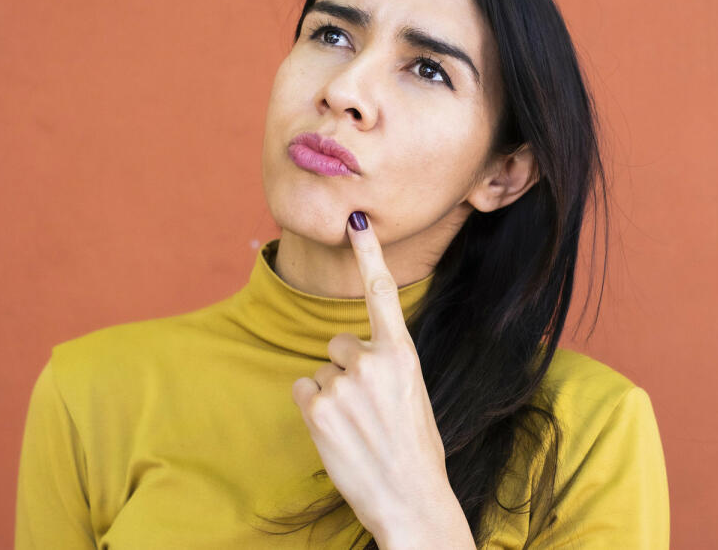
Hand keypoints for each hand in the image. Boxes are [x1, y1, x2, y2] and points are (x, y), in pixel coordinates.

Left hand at [290, 211, 473, 547]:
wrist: (411, 500)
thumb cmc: (415, 450)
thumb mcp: (413, 395)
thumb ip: (388, 366)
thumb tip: (356, 355)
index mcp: (403, 353)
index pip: (381, 291)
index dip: (368, 251)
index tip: (356, 218)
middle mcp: (372, 360)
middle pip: (338, 344)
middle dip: (345, 370)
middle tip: (368, 410)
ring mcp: (343, 383)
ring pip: (320, 372)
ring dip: (331, 396)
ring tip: (357, 428)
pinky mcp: (317, 408)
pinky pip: (302, 391)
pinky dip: (313, 410)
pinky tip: (337, 433)